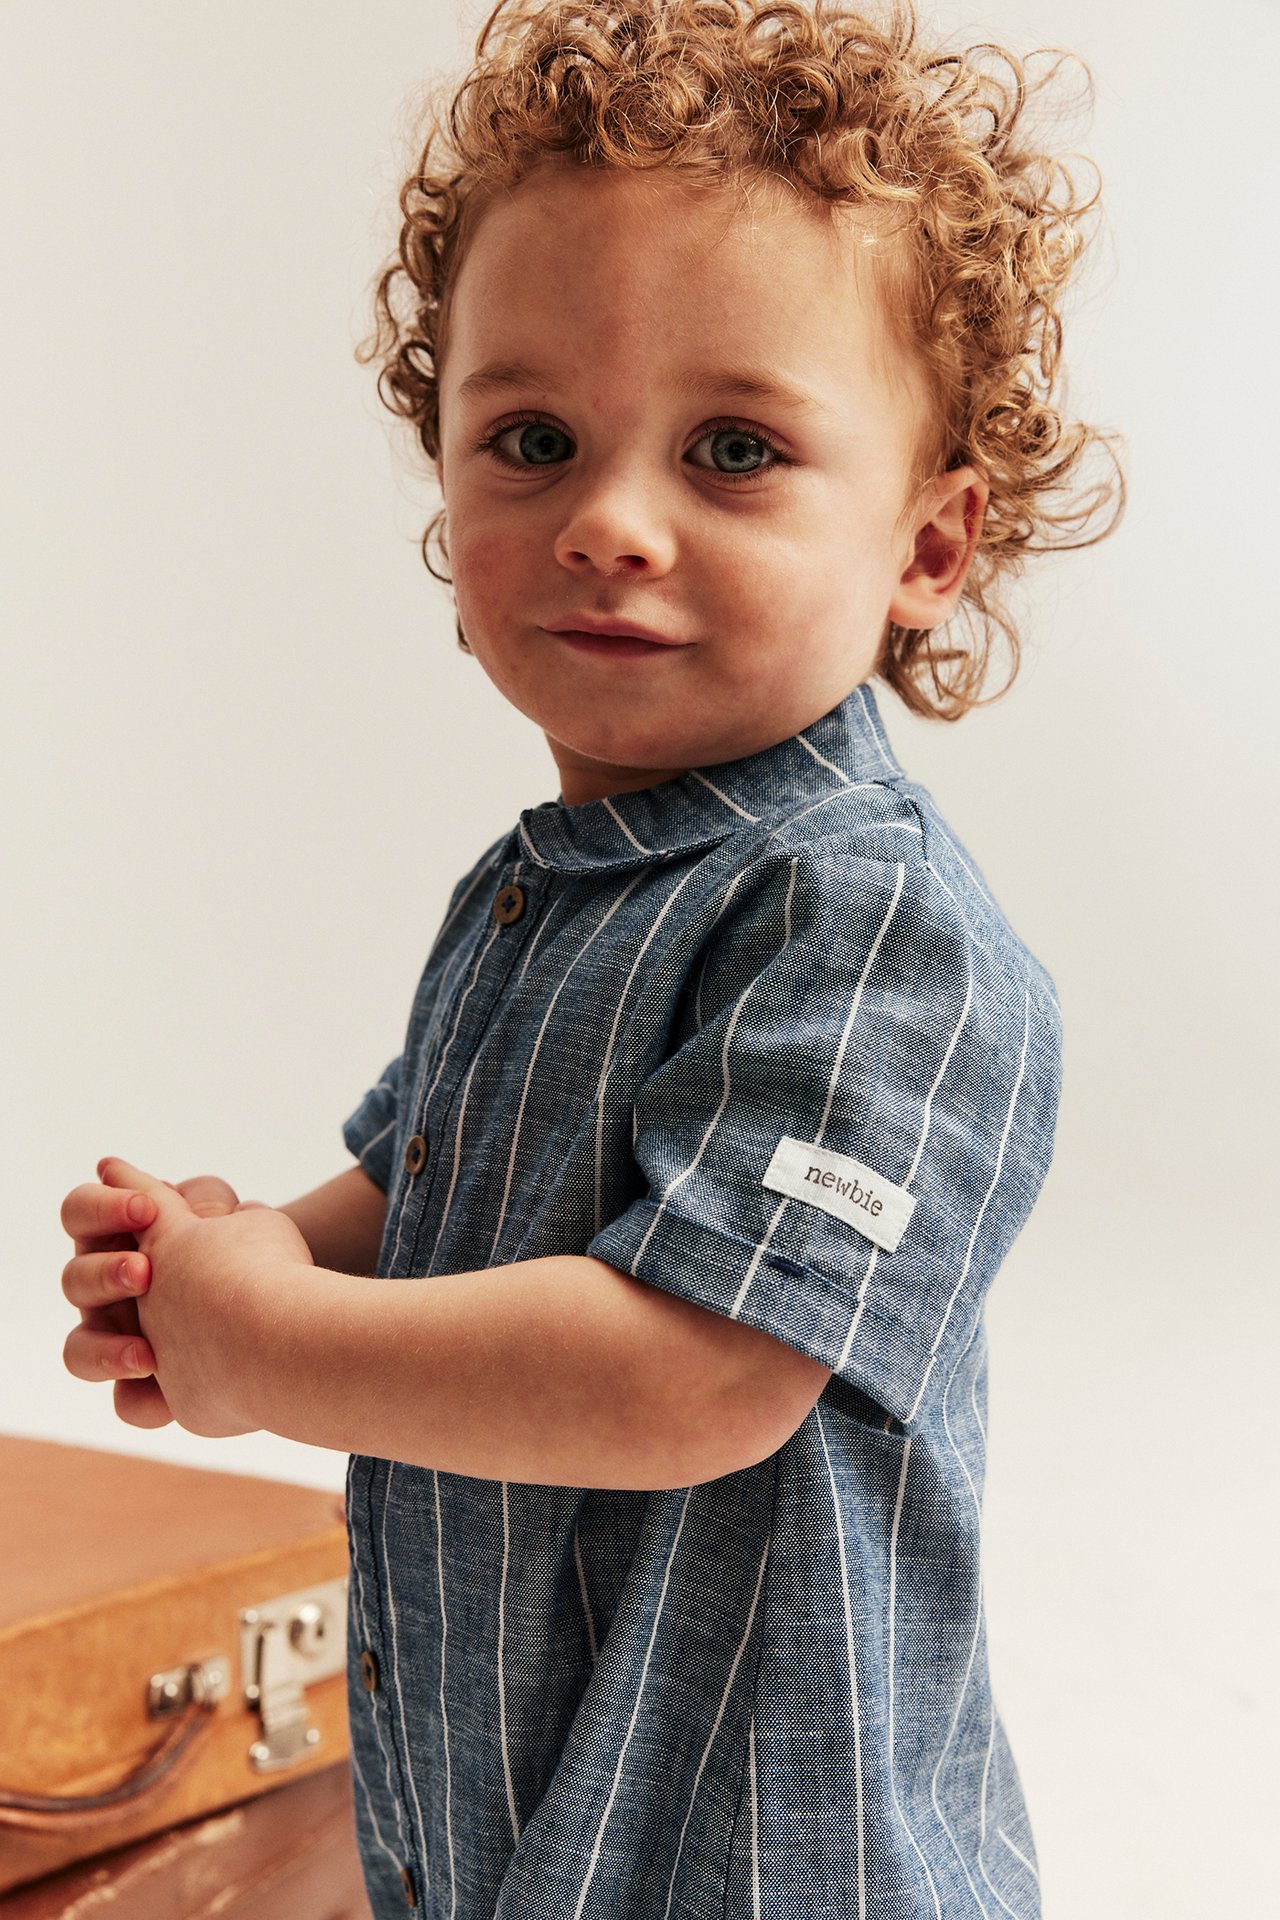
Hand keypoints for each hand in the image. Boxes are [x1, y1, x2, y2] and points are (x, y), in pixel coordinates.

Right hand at [61, 1157, 313, 1436]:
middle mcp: (116, 1294)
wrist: (301, 1333)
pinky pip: (127, 1404)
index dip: (102, 1208)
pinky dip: (144, 1400)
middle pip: (76, 1280)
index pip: (84, 1213)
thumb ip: (192, 1202)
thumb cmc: (263, 1265)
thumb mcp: (237, 1221)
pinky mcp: (151, 1394)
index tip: (146, 1208)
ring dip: (108, 1350)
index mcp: (127, 1240)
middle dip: (106, 1273)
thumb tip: (132, 1174)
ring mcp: (127, 1344)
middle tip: (144, 1273)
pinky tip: (170, 1392)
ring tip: (148, 1356)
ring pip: (80, 1351)